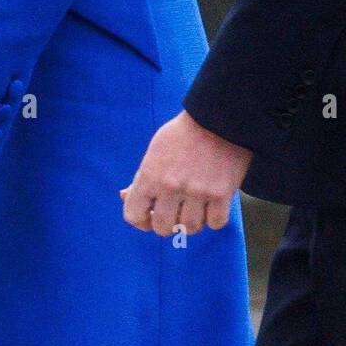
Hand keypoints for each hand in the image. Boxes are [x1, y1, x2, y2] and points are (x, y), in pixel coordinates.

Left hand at [121, 111, 252, 236]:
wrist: (218, 117)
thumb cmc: (183, 134)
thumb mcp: (155, 151)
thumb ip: (141, 177)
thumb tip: (125, 196)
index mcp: (150, 174)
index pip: (133, 214)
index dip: (141, 221)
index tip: (151, 216)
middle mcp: (171, 186)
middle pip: (163, 228)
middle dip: (169, 222)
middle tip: (176, 211)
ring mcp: (197, 191)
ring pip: (190, 228)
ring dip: (193, 220)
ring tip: (196, 205)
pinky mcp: (221, 194)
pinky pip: (215, 223)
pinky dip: (214, 218)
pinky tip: (213, 204)